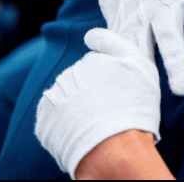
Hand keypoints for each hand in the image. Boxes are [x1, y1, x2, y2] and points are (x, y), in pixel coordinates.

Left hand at [35, 29, 160, 177]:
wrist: (115, 148)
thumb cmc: (135, 106)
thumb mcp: (139, 64)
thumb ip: (114, 43)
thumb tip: (90, 35)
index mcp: (91, 61)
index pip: (96, 62)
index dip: (109, 76)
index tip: (115, 89)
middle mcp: (70, 75)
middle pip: (81, 81)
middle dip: (92, 92)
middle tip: (110, 110)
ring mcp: (55, 98)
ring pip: (68, 99)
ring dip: (78, 108)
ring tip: (98, 125)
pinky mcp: (44, 122)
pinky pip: (55, 119)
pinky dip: (66, 125)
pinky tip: (82, 133)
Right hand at [93, 0, 183, 95]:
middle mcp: (160, 8)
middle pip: (169, 38)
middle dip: (177, 62)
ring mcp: (137, 20)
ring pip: (139, 50)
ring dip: (145, 75)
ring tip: (150, 98)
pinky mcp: (119, 29)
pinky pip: (117, 52)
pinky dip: (120, 70)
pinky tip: (123, 92)